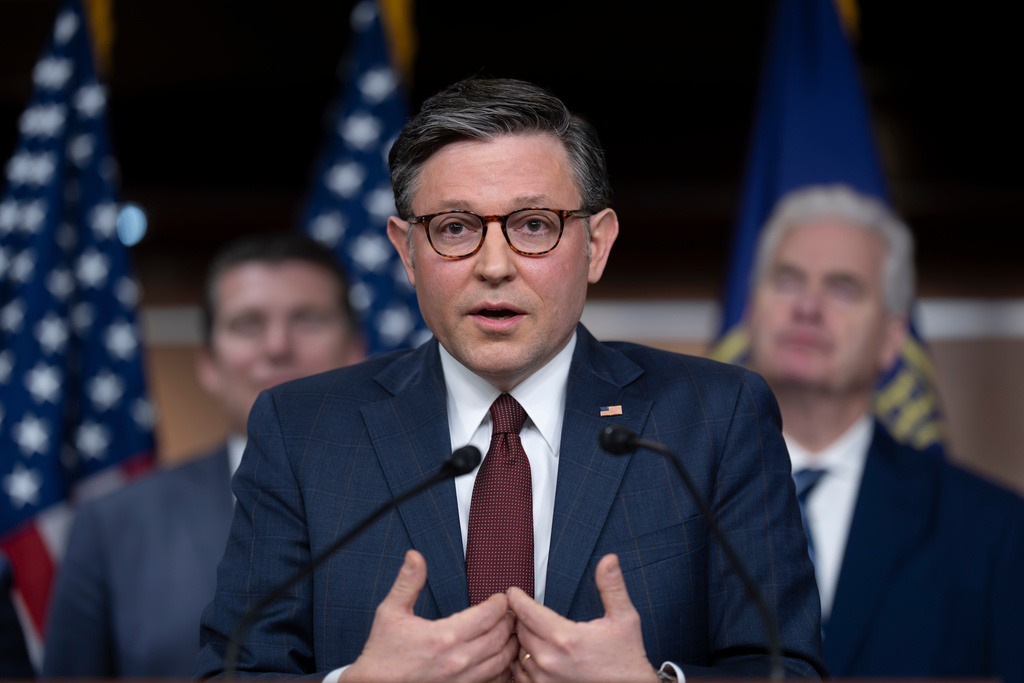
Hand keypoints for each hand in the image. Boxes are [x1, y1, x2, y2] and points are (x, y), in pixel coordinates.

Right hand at [343, 550, 517, 682]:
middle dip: (509, 620)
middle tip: (509, 611)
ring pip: (501, 661)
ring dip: (510, 645)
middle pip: (500, 637)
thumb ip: (408, 582)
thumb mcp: (391, 611)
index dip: (500, 603)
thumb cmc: (382, 652)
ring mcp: (461, 679)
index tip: (501, 597)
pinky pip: (492, 680)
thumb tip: (414, 557)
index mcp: (444, 636)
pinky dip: (501, 667)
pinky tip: (499, 658)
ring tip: (510, 632)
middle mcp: (457, 660)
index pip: (488, 616)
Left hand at [507, 554, 658, 682]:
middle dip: (520, 617)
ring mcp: (545, 678)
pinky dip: (522, 662)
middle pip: (520, 630)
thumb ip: (612, 586)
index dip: (517, 598)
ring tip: (528, 629)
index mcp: (566, 638)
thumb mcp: (624, 617)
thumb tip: (608, 560)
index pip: (527, 612)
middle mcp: (551, 659)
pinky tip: (530, 653)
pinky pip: (520, 674)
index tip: (513, 592)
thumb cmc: (627, 657)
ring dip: (521, 640)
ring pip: (518, 652)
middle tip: (523, 608)